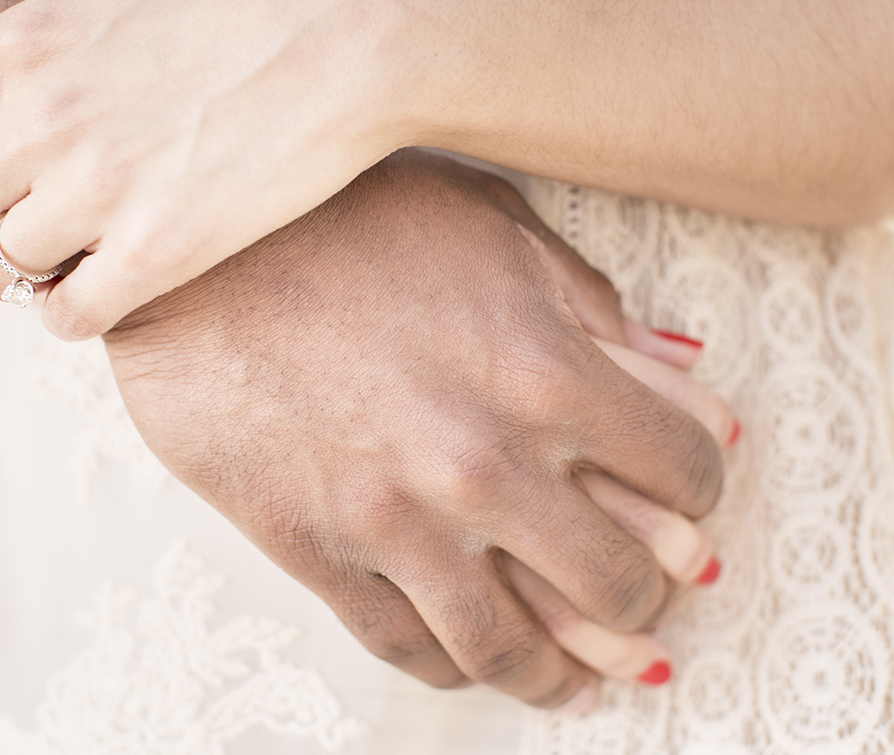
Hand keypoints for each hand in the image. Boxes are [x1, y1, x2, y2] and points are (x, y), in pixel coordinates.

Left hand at [0, 0, 408, 336]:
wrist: (355, 38)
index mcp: (22, 42)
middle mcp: (41, 119)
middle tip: (0, 233)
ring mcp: (98, 190)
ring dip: (19, 278)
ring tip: (59, 263)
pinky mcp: (160, 252)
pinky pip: (65, 318)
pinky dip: (71, 315)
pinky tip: (100, 294)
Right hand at [97, 150, 737, 709]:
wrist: (189, 247)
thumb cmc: (340, 213)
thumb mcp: (489, 224)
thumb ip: (593, 306)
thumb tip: (682, 370)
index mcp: (544, 367)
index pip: (685, 471)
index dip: (705, 486)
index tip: (691, 494)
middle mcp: (482, 460)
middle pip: (617, 583)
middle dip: (651, 598)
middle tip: (652, 596)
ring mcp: (395, 518)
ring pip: (513, 647)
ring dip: (566, 674)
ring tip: (584, 680)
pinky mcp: (316, 550)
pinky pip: (407, 647)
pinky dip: (458, 668)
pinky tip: (478, 660)